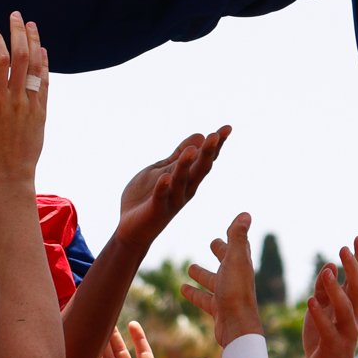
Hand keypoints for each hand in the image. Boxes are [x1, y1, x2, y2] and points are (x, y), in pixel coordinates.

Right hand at [0, 14, 46, 190]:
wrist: (9, 177)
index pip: (0, 60)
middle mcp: (15, 100)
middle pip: (22, 57)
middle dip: (19, 32)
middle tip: (15, 15)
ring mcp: (31, 105)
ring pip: (36, 67)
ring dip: (34, 42)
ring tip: (30, 24)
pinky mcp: (41, 112)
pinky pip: (44, 82)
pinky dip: (43, 64)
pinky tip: (42, 50)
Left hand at [115, 126, 229, 245]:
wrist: (131, 228)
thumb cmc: (147, 197)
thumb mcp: (162, 169)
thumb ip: (179, 155)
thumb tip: (200, 135)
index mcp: (188, 179)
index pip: (205, 159)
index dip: (216, 145)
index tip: (227, 128)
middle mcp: (185, 190)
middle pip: (199, 170)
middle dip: (207, 153)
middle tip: (215, 136)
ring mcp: (171, 200)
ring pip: (181, 181)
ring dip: (186, 166)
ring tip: (191, 150)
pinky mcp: (156, 210)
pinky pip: (160, 197)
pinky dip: (163, 187)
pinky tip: (166, 177)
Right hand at [180, 212, 261, 346]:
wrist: (236, 327)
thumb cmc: (236, 291)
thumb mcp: (235, 259)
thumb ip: (238, 236)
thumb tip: (246, 213)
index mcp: (241, 264)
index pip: (238, 245)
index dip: (234, 234)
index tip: (231, 224)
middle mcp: (235, 279)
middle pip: (227, 261)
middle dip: (221, 252)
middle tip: (213, 243)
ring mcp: (226, 295)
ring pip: (213, 281)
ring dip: (203, 274)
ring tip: (190, 267)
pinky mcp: (218, 310)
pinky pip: (204, 298)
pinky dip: (194, 293)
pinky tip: (182, 289)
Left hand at [302, 238, 357, 357]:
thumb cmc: (324, 340)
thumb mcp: (322, 309)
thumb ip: (325, 289)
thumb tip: (330, 264)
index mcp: (351, 307)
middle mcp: (353, 318)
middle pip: (357, 289)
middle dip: (353, 268)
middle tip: (344, 248)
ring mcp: (345, 333)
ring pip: (346, 308)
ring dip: (336, 289)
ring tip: (327, 270)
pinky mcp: (333, 347)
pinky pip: (328, 329)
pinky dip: (320, 315)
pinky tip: (311, 301)